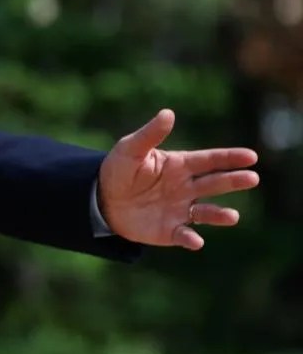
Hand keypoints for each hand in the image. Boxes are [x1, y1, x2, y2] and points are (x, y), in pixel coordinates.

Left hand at [98, 109, 259, 249]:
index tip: (251, 157)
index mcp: (180, 166)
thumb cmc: (119, 169)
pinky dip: (191, 238)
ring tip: (232, 216)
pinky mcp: (169, 230)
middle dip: (234, 181)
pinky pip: (184, 235)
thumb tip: (168, 113)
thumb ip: (150, 134)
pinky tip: (196, 241)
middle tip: (252, 178)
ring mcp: (180, 209)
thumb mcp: (130, 149)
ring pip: (206, 212)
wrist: (102, 199)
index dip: (230, 158)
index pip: (210, 160)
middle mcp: (186, 188)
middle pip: (215, 183)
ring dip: (219, 215)